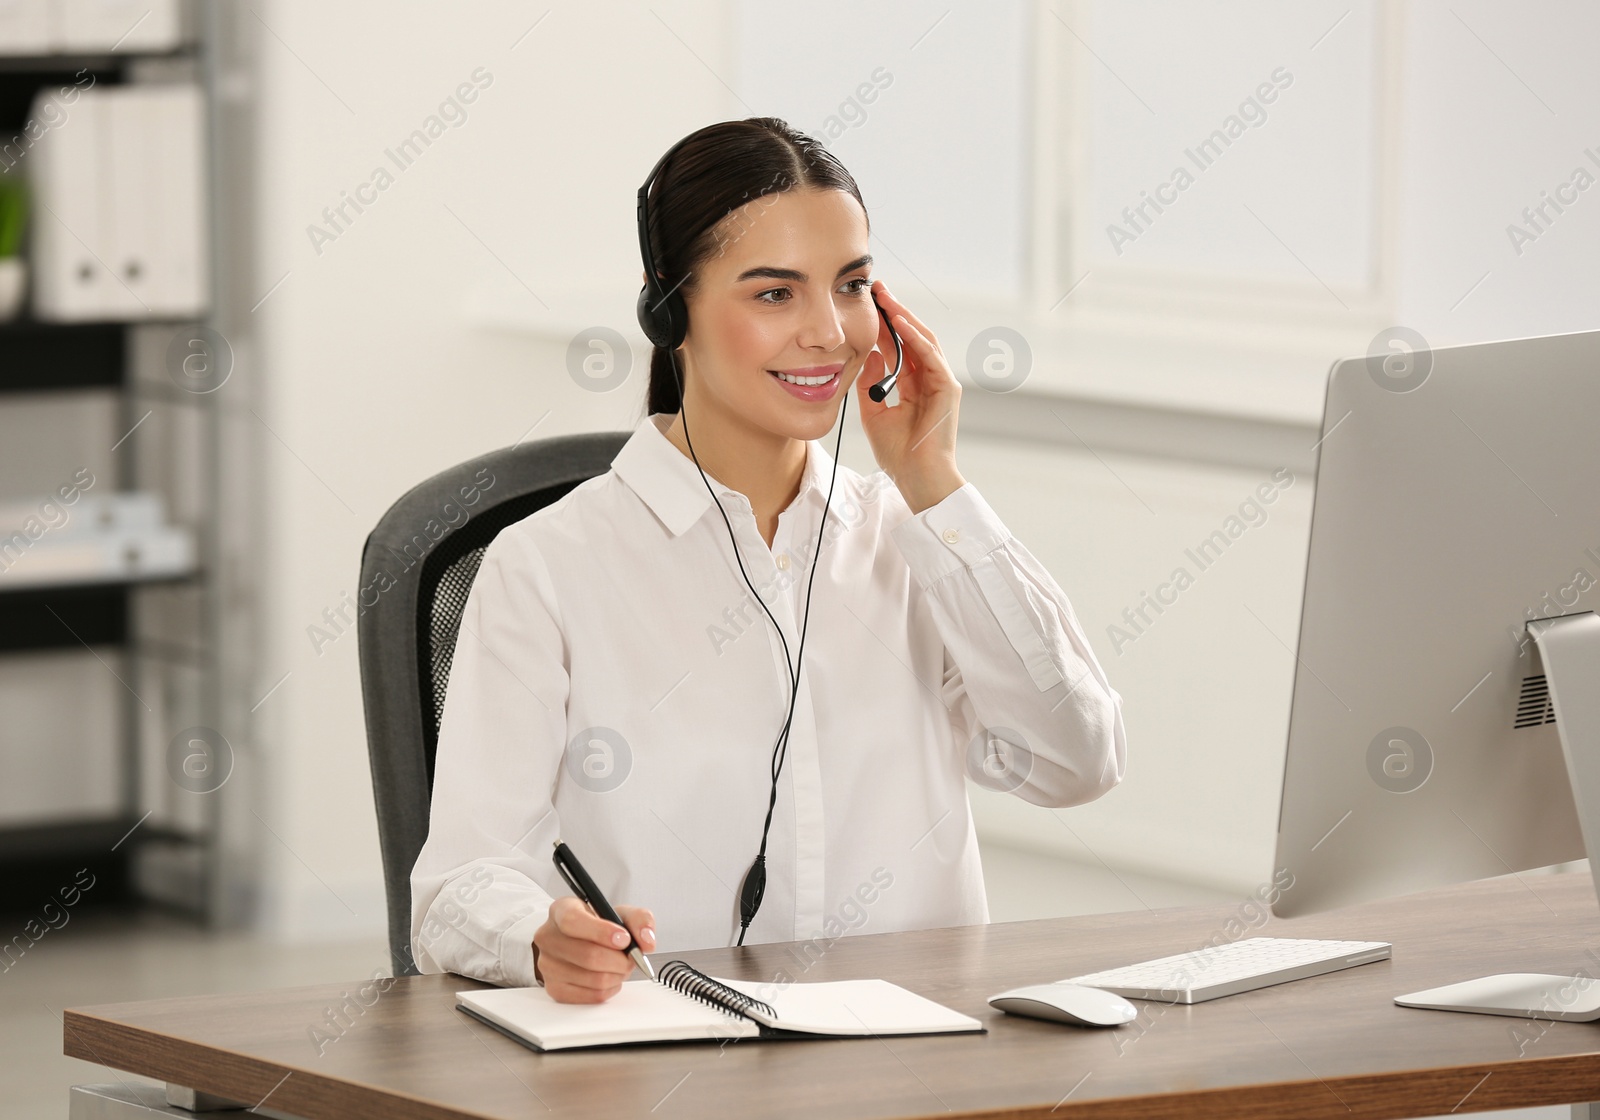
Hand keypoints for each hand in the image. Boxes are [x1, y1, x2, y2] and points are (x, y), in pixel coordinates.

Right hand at [532, 896, 655, 1003]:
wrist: (580, 942)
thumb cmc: (599, 926)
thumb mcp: (620, 913)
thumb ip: (639, 920)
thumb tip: (647, 941)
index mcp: (561, 910)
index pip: (573, 922)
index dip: (601, 932)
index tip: (624, 939)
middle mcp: (548, 937)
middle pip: (588, 955)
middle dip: (620, 959)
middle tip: (631, 957)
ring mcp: (548, 965)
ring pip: (594, 979)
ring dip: (617, 975)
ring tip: (620, 965)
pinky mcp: (555, 989)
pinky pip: (592, 996)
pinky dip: (610, 988)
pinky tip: (610, 976)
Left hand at [856, 280, 965, 513]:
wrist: (918, 479)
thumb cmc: (899, 454)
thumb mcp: (874, 413)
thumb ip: (871, 384)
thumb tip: (867, 355)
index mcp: (914, 385)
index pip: (898, 346)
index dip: (882, 324)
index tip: (865, 304)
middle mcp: (930, 379)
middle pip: (911, 336)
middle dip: (893, 311)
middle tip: (875, 288)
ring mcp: (941, 382)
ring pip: (923, 339)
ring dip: (903, 317)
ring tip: (884, 297)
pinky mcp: (948, 389)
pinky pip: (930, 356)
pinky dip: (914, 338)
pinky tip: (898, 322)